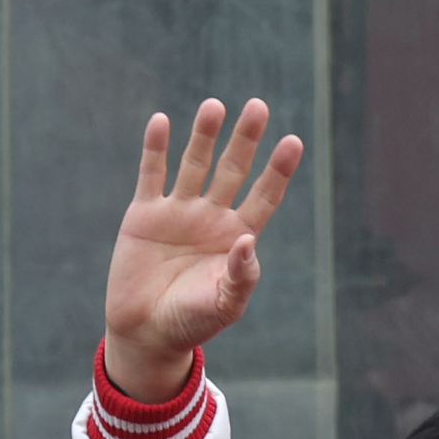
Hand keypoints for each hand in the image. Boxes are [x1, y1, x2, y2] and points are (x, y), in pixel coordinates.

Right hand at [105, 99, 304, 399]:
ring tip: (215, 106)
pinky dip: (156, 148)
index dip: (278, 170)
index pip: (264, 195)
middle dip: (246, 140)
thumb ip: (242, 275)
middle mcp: (212, 218)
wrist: (146, 332)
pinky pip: (152, 174)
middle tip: (258, 106)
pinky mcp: (144, 214)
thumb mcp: (226, 304)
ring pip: (195, 164)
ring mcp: (178, 212)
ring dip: (204, 136)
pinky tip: (163, 121)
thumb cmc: (193, 322)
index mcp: (238, 237)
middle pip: (233, 169)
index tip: (293, 141)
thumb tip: (249, 240)